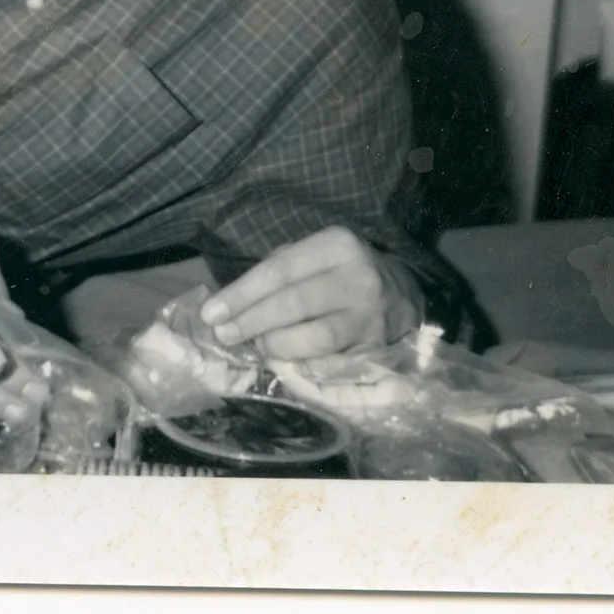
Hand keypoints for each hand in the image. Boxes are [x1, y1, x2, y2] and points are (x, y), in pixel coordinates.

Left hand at [198, 226, 422, 360]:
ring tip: (258, 347)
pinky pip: (331, 364)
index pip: (280, 271)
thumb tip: (228, 305)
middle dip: (251, 322)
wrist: (402, 293)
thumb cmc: (340, 272)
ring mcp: (371, 315)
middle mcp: (358, 277)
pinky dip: (302, 367)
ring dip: (277, 347)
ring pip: (315, 339)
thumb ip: (276, 273)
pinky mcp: (377, 348)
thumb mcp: (314, 255)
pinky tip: (286, 364)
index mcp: (336, 245)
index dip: (242, 294)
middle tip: (223, 335)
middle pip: (294, 304)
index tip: (211, 313)